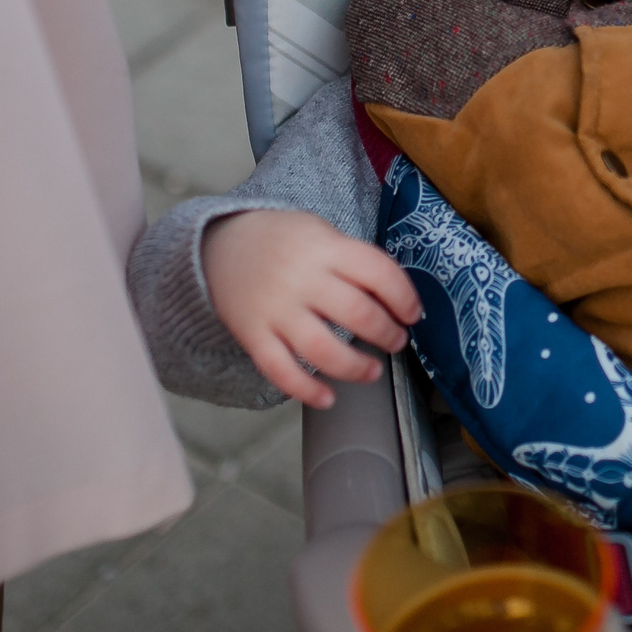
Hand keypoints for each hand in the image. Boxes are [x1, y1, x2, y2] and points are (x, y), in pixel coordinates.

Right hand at [201, 210, 421, 408]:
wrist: (219, 245)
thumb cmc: (284, 243)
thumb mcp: (320, 233)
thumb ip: (351, 261)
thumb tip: (394, 300)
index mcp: (325, 247)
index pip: (377, 271)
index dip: (404, 296)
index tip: (412, 314)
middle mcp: (301, 278)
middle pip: (356, 312)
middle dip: (386, 333)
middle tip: (396, 341)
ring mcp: (276, 309)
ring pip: (321, 348)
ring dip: (355, 367)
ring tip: (372, 372)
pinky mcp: (253, 335)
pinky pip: (280, 370)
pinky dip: (306, 390)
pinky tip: (328, 398)